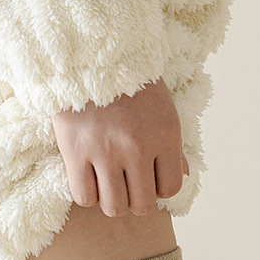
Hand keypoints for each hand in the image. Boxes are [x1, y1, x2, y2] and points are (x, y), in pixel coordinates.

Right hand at [50, 76, 188, 217]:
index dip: (158, 188)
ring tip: (106, 183)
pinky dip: (86, 194)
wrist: (86, 52)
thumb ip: (172, 145)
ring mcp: (105, 151)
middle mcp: (138, 146)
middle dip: (134, 199)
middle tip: (125, 184)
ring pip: (114, 207)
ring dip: (111, 200)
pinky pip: (84, 197)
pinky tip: (87, 178)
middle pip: (142, 205)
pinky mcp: (75, 152)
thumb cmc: (128, 80)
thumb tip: (184, 175)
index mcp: (165, 133)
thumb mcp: (161, 106)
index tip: (147, 177)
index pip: (170, 188)